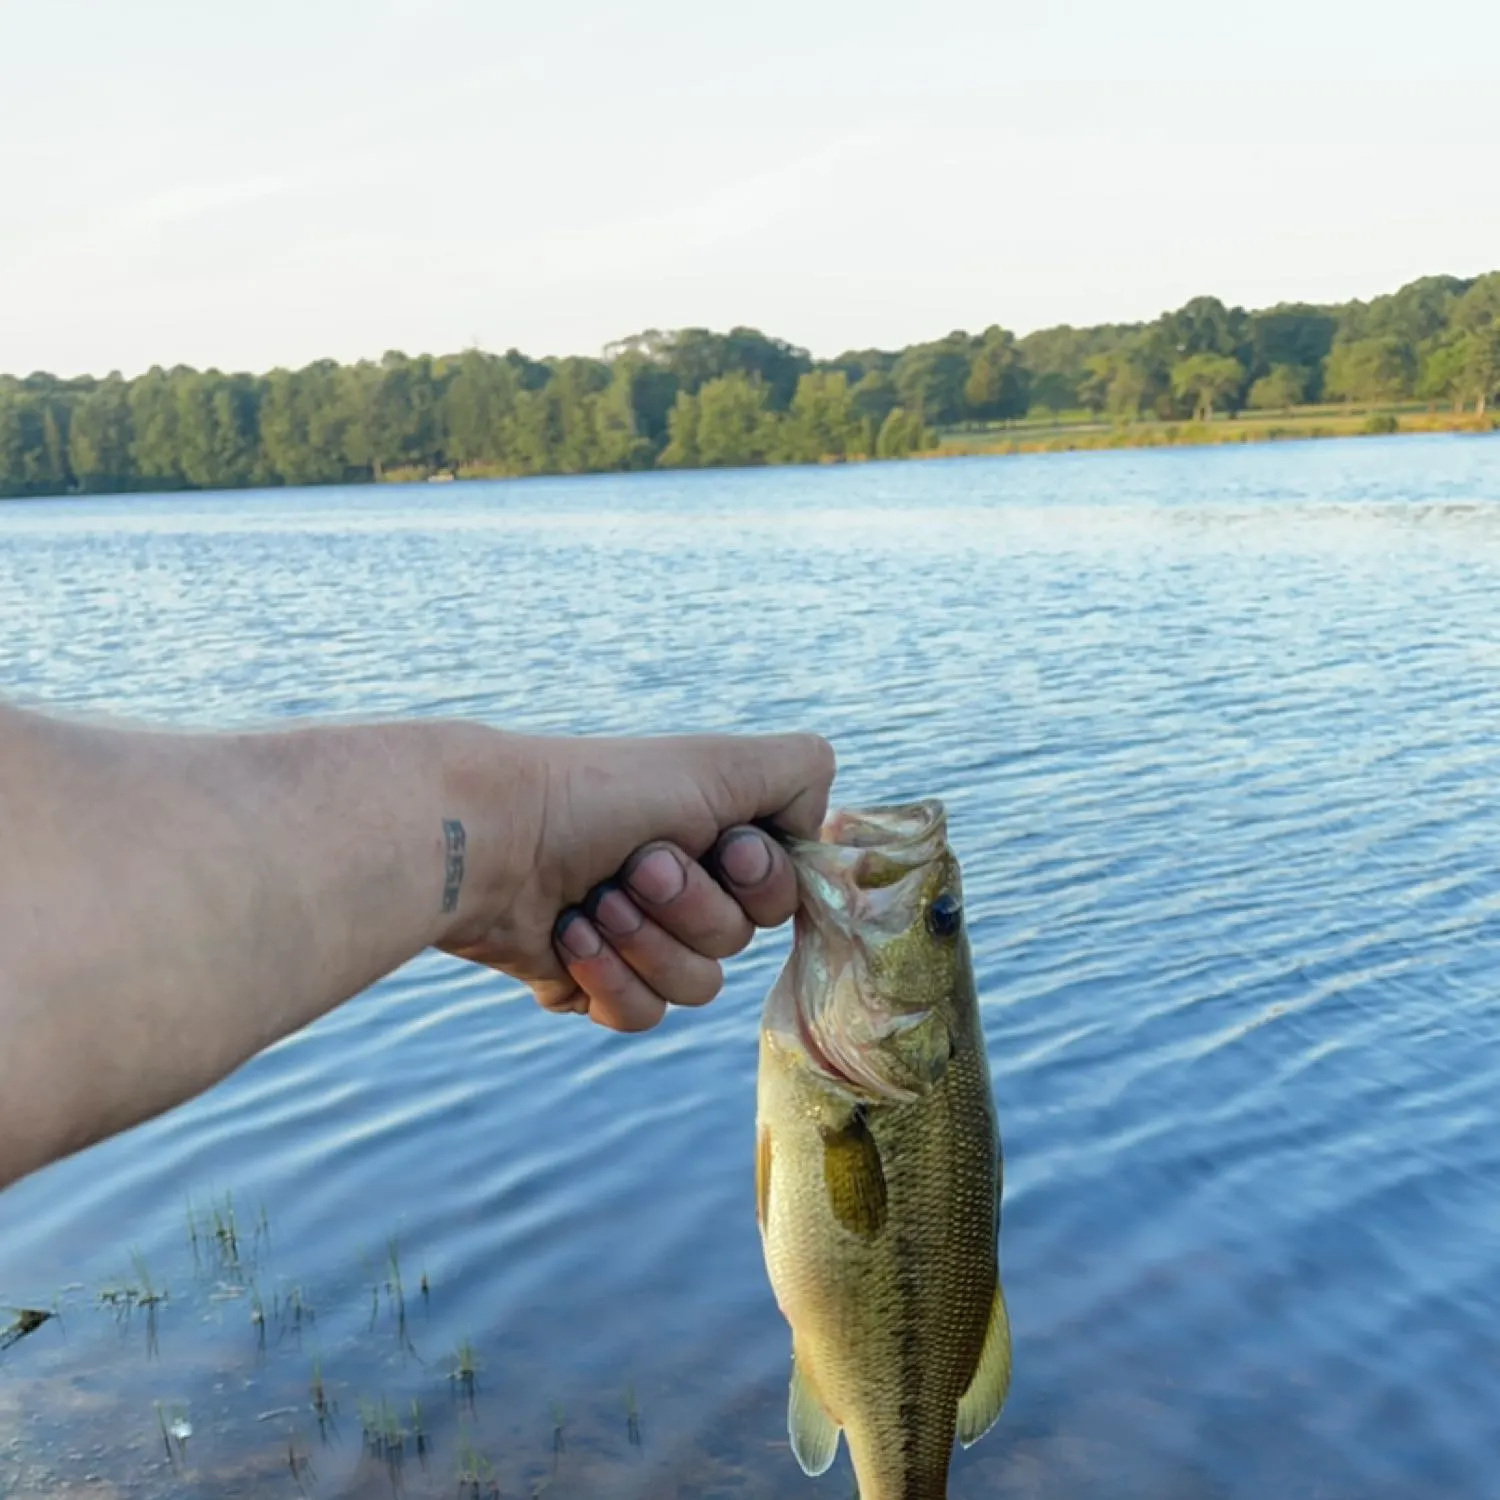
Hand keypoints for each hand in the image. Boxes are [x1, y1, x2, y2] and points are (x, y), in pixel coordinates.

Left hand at [438, 730, 835, 1031]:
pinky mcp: (591, 983)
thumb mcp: (719, 762)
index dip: (759, 883)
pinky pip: (640, 1017)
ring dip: (645, 942)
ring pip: (697, 988)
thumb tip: (817, 827)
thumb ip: (802, 773)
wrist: (491, 838)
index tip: (722, 849)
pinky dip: (607, 977)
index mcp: (714, 839)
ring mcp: (636, 939)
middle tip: (636, 865)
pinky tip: (569, 938)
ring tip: (593, 901)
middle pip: (739, 943)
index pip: (784, 896)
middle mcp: (682, 888)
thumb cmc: (601, 793)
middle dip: (690, 907)